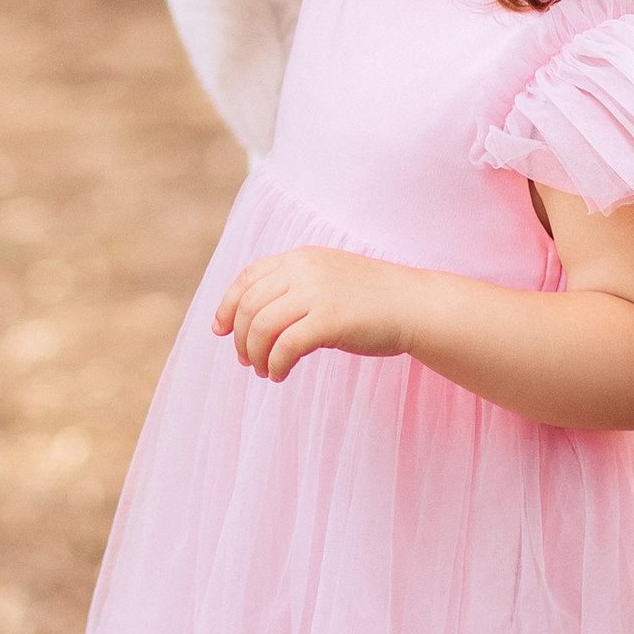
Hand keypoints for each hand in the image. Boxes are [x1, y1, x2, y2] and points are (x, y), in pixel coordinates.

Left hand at [215, 246, 422, 382]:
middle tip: (246, 361)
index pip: (247, 279)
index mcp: (300, 258)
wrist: (414, 305)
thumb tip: (253, 320)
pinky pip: (285, 346)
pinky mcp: (330, 320)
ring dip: (256, 355)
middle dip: (239, 338)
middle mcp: (304, 270)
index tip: (219, 331)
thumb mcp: (327, 280)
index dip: (226, 306)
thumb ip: (294, 289)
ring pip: (261, 327)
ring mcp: (317, 293)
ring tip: (265, 371)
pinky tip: (280, 375)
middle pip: (249, 306)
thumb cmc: (372, 300)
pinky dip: (276, 364)